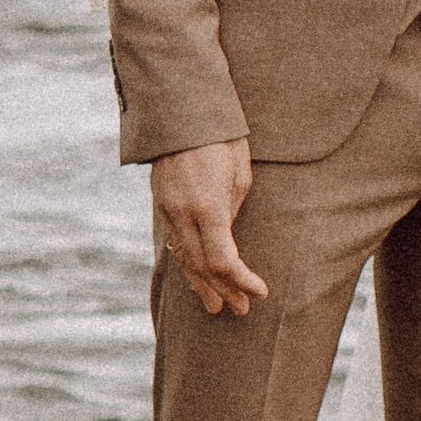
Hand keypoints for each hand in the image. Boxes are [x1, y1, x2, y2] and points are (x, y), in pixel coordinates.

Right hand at [151, 140, 267, 315]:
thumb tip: (228, 234)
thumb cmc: (221, 138)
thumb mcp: (240, 175)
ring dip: (201, 283)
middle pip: (202, 266)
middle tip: (240, 310)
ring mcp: (167, 209)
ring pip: (184, 257)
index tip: (260, 292)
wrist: (181, 110)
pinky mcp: (161, 203)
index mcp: (207, 207)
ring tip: (215, 305)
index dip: (242, 281)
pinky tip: (195, 276)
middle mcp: (182, 213)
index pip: (224, 260)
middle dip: (222, 290)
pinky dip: (187, 263)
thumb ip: (232, 211)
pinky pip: (175, 242)